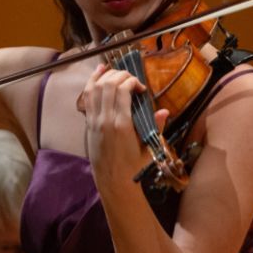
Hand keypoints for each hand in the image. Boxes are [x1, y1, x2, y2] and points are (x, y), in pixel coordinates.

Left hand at [80, 64, 167, 187]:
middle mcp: (105, 119)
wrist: (112, 180)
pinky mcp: (88, 122)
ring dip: (107, 75)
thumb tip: (165, 111)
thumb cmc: (133, 166)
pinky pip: (87, 97)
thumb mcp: (148, 148)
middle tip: (132, 80)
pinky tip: (99, 72)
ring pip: (96, 87)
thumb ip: (156, 127)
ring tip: (118, 73)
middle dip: (121, 75)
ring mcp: (94, 120)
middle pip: (108, 84)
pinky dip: (92, 81)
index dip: (132, 81)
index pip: (122, 90)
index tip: (141, 88)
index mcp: (121, 124)